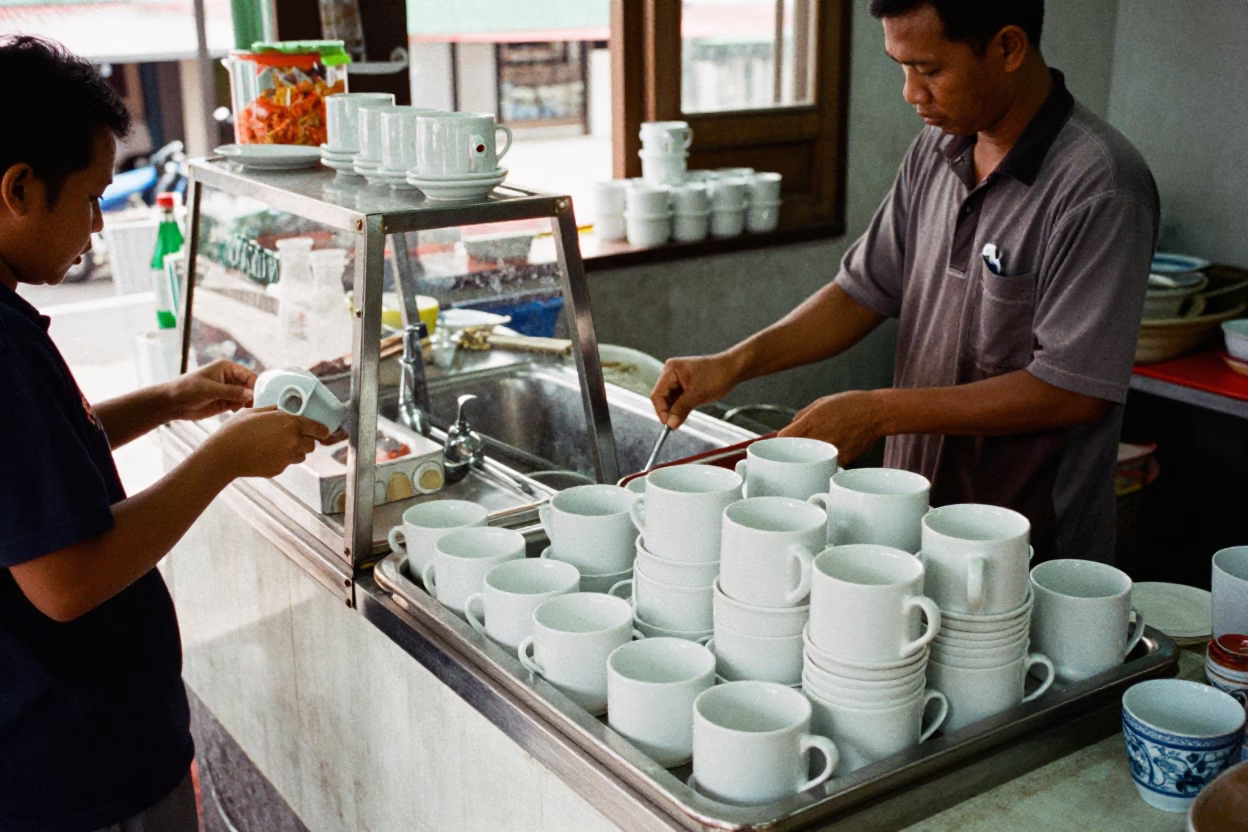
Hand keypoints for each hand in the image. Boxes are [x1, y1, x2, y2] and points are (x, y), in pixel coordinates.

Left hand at [165, 360, 255, 421]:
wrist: (173, 404)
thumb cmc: (188, 389)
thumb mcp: (210, 389)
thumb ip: (231, 392)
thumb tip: (251, 394)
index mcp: (227, 368)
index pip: (248, 375)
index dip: (256, 385)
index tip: (260, 396)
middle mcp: (231, 378)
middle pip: (250, 386)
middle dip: (253, 395)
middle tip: (257, 405)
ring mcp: (229, 390)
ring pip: (247, 396)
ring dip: (248, 403)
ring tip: (245, 409)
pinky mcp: (226, 402)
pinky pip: (240, 405)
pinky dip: (242, 408)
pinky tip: (235, 411)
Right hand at [204, 406, 329, 479]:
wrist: (224, 455)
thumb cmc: (236, 429)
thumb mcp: (255, 411)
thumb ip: (274, 410)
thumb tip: (284, 409)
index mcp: (289, 423)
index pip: (318, 428)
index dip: (322, 430)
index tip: (323, 431)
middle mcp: (292, 441)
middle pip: (312, 444)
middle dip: (307, 440)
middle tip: (296, 437)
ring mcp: (286, 457)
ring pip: (301, 455)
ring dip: (296, 451)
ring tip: (278, 446)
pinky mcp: (278, 469)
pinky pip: (286, 463)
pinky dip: (281, 459)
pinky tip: (266, 454)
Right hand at [650, 353, 741, 429]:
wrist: (733, 368)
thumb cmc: (718, 374)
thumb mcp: (698, 394)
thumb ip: (681, 409)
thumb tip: (670, 423)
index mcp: (671, 370)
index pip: (657, 395)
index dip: (661, 411)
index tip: (668, 424)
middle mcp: (671, 373)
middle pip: (662, 398)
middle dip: (669, 411)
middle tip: (676, 423)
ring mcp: (677, 379)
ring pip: (669, 400)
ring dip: (675, 410)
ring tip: (684, 416)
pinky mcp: (684, 384)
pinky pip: (677, 399)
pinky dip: (680, 407)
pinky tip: (686, 412)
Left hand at [778, 390, 886, 464]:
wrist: (877, 413)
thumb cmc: (850, 404)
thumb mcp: (821, 402)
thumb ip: (801, 416)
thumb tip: (790, 428)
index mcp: (809, 423)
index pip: (782, 438)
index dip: (780, 441)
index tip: (782, 442)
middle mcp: (818, 439)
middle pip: (795, 452)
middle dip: (795, 450)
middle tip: (800, 446)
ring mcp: (830, 452)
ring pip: (811, 460)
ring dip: (811, 457)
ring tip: (821, 446)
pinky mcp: (842, 461)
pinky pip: (828, 463)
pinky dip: (828, 460)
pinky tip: (836, 449)